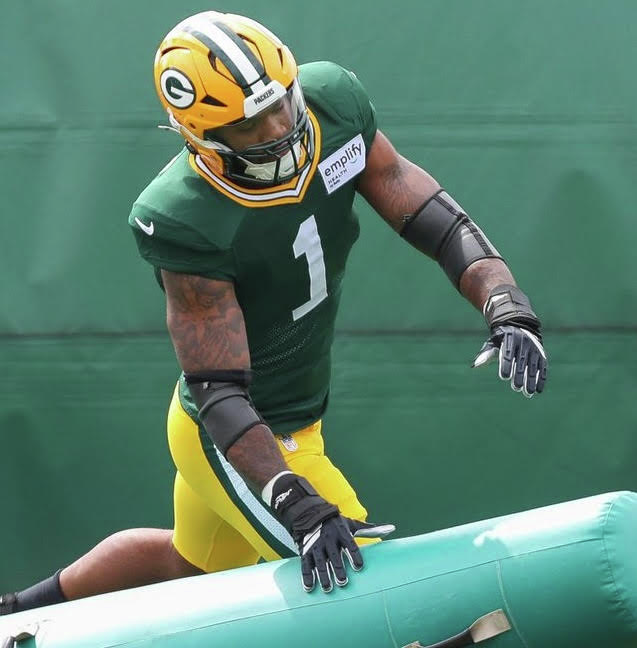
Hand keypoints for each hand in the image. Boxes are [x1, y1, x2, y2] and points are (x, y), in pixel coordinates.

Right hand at [264, 471, 393, 592]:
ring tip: (328, 588)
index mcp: (342, 533)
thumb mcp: (352, 524)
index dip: (354, 555)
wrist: (312, 514)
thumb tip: (391, 528)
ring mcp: (316, 545)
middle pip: (335, 556)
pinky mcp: (306, 550)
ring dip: (324, 575)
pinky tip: (309, 587)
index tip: (359, 567)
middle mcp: (329, 539)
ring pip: (320, 562)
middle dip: (338, 569)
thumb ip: (370, 529)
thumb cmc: (337, 523)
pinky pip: (306, 564)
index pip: (350, 545)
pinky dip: (307, 576)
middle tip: (343, 582)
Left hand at [474, 284, 546, 396]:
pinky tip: (539, 390)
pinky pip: (543, 367)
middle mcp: (523, 343)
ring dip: (531, 380)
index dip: (506, 366)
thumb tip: (475, 366)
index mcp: (510, 339)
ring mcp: (534, 348)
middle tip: (516, 388)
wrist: (520, 326)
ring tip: (528, 393)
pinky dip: (541, 378)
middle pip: (521, 362)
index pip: (508, 354)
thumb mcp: (492, 343)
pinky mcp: (541, 354)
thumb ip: (486, 354)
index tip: (504, 377)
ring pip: (533, 366)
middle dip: (519, 375)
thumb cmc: (502, 338)